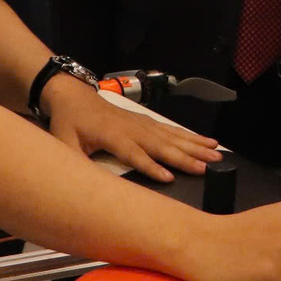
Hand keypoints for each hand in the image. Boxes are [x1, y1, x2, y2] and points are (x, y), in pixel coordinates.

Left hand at [44, 81, 219, 180]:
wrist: (73, 96)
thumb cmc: (68, 123)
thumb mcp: (64, 144)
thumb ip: (74, 162)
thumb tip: (84, 185)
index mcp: (112, 135)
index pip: (134, 154)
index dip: (151, 166)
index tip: (169, 178)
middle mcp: (132, 128)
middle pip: (162, 145)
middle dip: (186, 156)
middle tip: (208, 166)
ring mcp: (142, 123)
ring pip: (172, 136)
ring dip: (195, 146)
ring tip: (216, 154)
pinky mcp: (147, 122)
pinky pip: (172, 130)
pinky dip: (191, 136)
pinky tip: (207, 141)